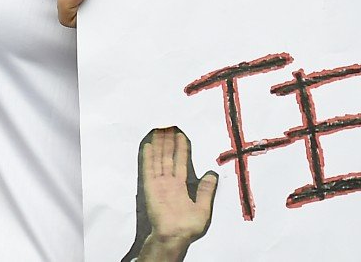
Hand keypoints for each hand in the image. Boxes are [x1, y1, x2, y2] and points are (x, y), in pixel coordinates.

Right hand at [137, 127, 217, 261]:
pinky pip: (149, 169)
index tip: (180, 134)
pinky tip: (148, 145)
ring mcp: (159, 184)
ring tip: (158, 128)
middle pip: (168, 157)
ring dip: (159, 144)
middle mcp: (169, 183)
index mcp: (181, 187)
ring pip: (159, 159)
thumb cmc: (188, 226)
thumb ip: (206, 190)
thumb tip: (212, 174)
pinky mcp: (151, 187)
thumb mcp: (203, 207)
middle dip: (167, 142)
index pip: (181, 162)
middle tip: (167, 125)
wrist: (175, 235)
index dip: (180, 148)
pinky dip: (148, 157)